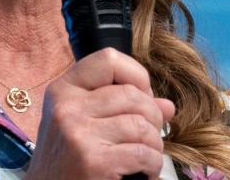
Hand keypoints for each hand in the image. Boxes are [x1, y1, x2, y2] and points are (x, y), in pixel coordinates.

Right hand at [25, 48, 175, 179]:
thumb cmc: (66, 164)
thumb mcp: (81, 126)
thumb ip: (120, 109)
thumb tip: (167, 106)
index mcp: (62, 91)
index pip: (109, 59)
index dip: (137, 76)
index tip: (142, 99)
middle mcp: (66, 108)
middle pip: (133, 94)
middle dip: (152, 118)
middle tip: (147, 138)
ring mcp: (78, 134)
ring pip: (143, 125)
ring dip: (154, 146)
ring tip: (144, 159)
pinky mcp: (93, 161)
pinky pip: (143, 153)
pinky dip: (152, 166)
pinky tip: (142, 174)